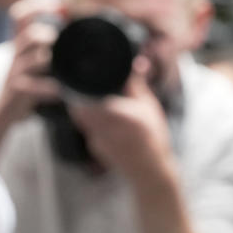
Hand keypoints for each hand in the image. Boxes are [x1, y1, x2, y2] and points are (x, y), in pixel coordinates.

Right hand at [0, 0, 64, 142]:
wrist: (2, 110)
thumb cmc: (26, 81)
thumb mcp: (31, 58)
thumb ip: (45, 43)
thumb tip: (73, 24)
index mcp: (20, 42)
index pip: (19, 14)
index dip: (36, 5)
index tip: (59, 5)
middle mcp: (16, 53)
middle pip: (27, 33)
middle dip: (46, 32)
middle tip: (59, 39)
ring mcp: (16, 71)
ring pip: (32, 58)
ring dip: (48, 58)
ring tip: (60, 64)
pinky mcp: (18, 89)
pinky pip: (35, 86)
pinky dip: (51, 88)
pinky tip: (61, 92)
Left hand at [68, 56, 173, 183]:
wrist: (151, 171)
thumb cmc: (154, 137)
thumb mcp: (149, 107)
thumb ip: (136, 84)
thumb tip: (135, 62)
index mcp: (120, 115)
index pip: (86, 100)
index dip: (78, 90)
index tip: (79, 82)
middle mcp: (106, 128)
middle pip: (79, 109)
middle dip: (79, 99)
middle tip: (82, 88)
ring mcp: (97, 141)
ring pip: (81, 120)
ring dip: (83, 111)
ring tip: (93, 102)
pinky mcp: (95, 149)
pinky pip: (87, 131)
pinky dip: (91, 124)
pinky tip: (103, 122)